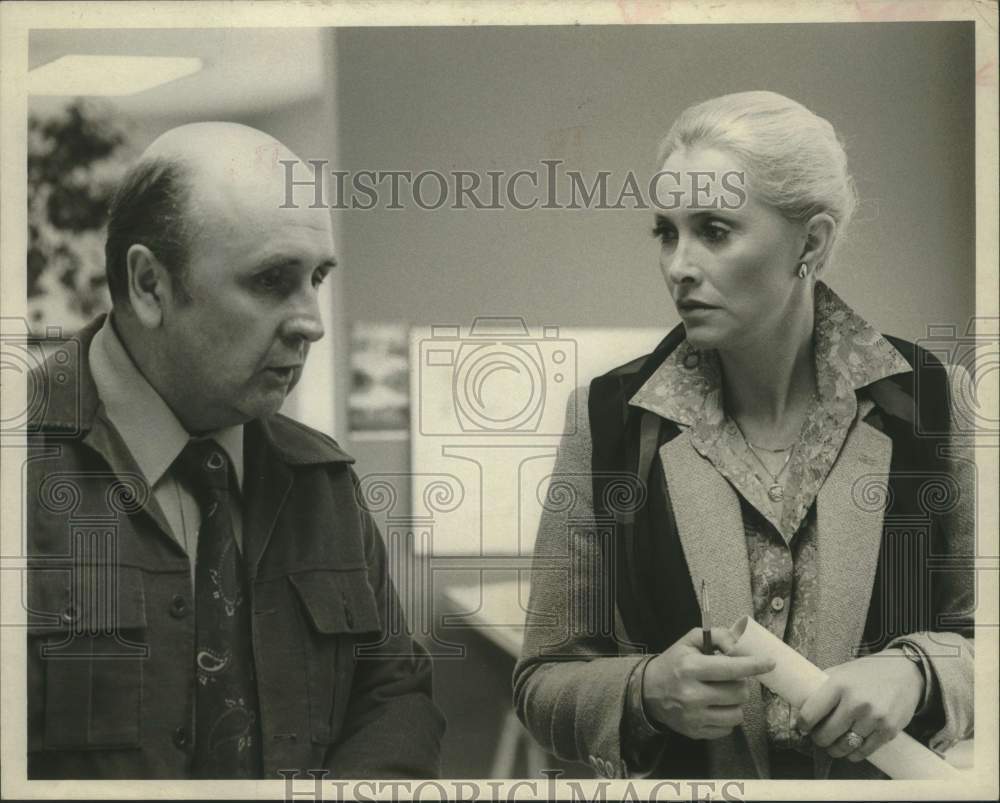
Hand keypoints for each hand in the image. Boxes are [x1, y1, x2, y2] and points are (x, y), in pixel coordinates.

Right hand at [642, 627, 775, 739]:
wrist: (648, 691)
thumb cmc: (673, 663)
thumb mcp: (689, 641)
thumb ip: (717, 636)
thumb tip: (739, 645)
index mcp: (690, 668)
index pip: (730, 668)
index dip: (753, 665)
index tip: (770, 663)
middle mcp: (692, 694)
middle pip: (739, 692)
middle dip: (741, 683)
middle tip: (731, 678)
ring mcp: (694, 717)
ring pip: (737, 714)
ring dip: (735, 702)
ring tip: (724, 693)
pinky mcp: (696, 732)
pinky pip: (728, 728)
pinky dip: (726, 717)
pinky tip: (715, 706)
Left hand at [797, 649, 924, 761]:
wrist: (906, 672)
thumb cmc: (868, 672)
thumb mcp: (841, 672)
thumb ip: (821, 688)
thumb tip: (799, 712)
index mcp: (838, 684)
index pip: (810, 714)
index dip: (802, 725)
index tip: (801, 727)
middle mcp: (855, 702)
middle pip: (826, 734)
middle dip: (818, 739)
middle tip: (818, 737)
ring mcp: (874, 718)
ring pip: (844, 746)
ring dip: (834, 749)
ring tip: (832, 746)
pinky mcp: (889, 730)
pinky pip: (864, 751)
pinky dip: (853, 754)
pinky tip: (849, 751)